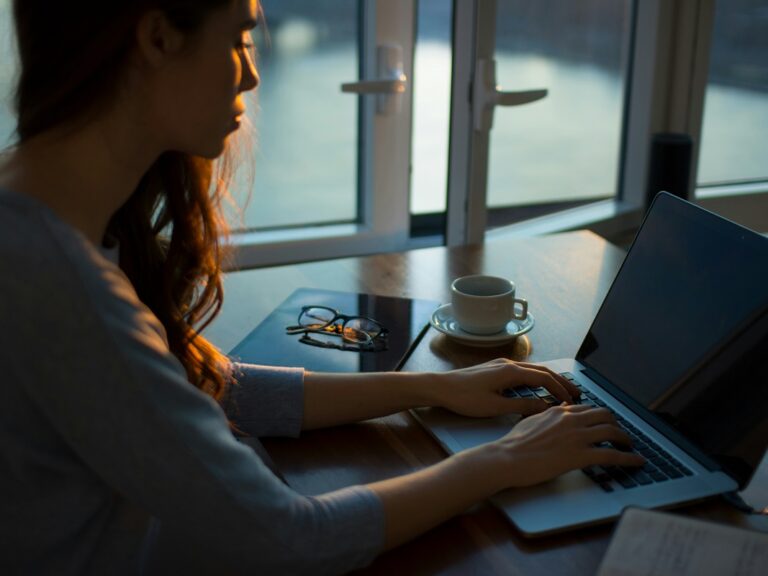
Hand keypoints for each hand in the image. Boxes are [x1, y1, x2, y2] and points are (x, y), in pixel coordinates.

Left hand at [431, 358, 580, 417]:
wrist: (440, 387)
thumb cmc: (464, 397)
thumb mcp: (495, 406)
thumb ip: (522, 406)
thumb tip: (545, 407)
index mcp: (511, 372)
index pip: (544, 378)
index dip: (560, 389)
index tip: (572, 401)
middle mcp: (508, 364)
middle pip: (542, 371)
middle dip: (560, 381)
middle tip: (576, 393)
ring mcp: (501, 365)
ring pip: (532, 370)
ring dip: (548, 379)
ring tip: (561, 391)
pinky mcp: (494, 369)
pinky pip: (522, 371)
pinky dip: (535, 379)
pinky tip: (537, 388)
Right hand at [487, 404, 644, 487]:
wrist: (508, 458)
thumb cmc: (514, 443)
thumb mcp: (531, 420)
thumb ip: (548, 414)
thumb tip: (558, 409)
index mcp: (559, 412)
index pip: (588, 409)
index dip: (600, 416)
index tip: (605, 423)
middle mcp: (571, 420)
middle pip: (605, 416)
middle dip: (617, 424)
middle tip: (620, 434)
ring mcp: (577, 437)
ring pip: (612, 432)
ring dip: (626, 440)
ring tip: (631, 447)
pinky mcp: (580, 455)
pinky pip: (612, 455)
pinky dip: (629, 458)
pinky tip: (637, 462)